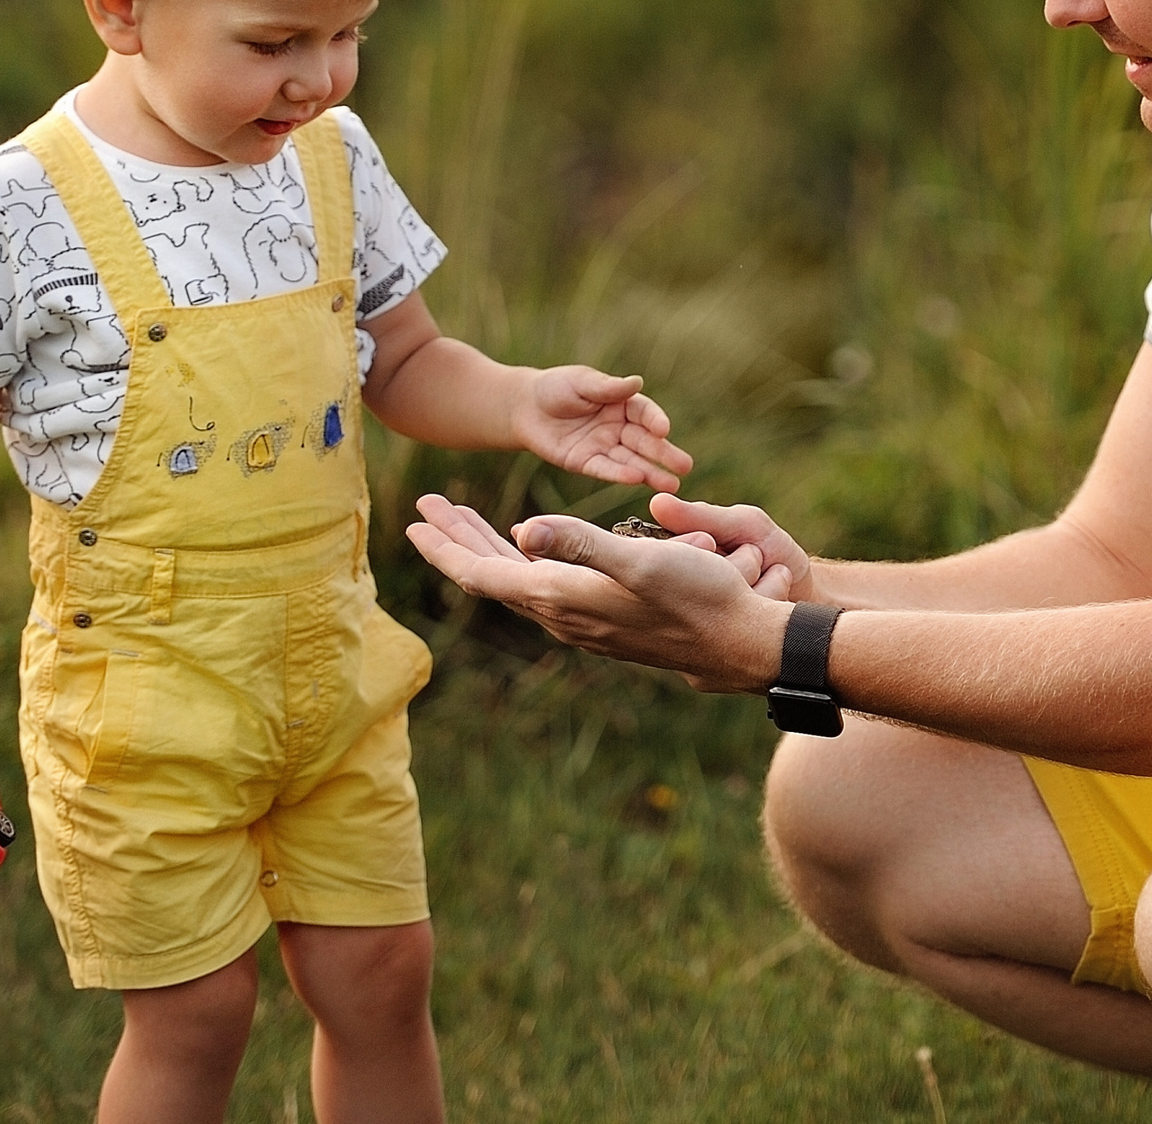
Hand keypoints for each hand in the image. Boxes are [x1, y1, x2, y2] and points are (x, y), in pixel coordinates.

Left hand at [406, 494, 791, 690]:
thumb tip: (522, 530)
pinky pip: (543, 586)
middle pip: (491, 575)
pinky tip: (530, 550)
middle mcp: (563, 614)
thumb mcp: (640, 561)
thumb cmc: (698, 596)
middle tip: (429, 508)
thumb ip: (581, 544)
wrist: (736, 642)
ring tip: (466, 520)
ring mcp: (582, 620)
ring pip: (517, 580)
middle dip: (457, 540)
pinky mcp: (602, 619)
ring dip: (487, 547)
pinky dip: (522, 559)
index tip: (415, 520)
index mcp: (561, 597)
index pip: (482, 572)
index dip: (445, 546)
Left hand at [517, 367, 692, 492]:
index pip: (644, 413)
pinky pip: (605, 469)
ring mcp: (604, 447)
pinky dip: (620, 474)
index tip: (665, 429)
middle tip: (685, 466)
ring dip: (650, 472)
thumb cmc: (557, 388)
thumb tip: (637, 382)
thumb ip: (608, 387)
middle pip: (644, 441)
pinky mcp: (586, 463)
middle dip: (664, 454)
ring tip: (671, 484)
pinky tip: (637, 480)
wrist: (524, 407)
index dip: (655, 420)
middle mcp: (619, 428)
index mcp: (623, 404)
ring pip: (631, 460)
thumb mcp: (582, 382)